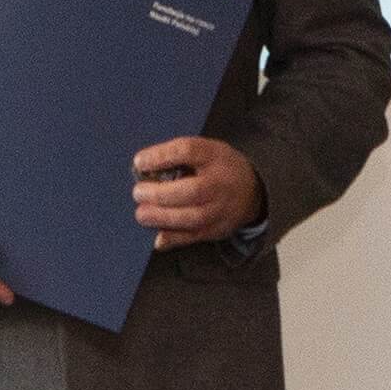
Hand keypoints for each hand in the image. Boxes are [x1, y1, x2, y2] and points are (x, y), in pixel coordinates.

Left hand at [132, 137, 264, 249]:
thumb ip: (176, 156)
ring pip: (193, 217)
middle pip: (192, 190)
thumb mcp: (204, 150)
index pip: (188, 151)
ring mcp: (221, 208)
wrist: (252, 191)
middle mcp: (220, 183)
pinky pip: (195, 237)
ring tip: (142, 214)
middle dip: (160, 194)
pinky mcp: (217, 229)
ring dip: (163, 218)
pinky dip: (174, 239)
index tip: (139, 162)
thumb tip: (142, 167)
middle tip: (138, 193)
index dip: (161, 156)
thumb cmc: (218, 167)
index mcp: (214, 156)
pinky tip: (158, 239)